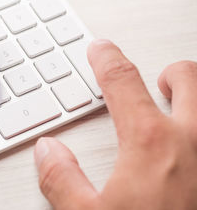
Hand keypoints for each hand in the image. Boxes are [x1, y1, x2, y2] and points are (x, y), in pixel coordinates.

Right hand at [34, 39, 196, 209]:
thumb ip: (62, 180)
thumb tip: (48, 152)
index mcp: (151, 143)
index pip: (122, 80)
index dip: (106, 58)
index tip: (100, 49)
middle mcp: (194, 142)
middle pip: (187, 77)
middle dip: (168, 73)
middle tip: (156, 82)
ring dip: (195, 97)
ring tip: (180, 107)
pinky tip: (191, 152)